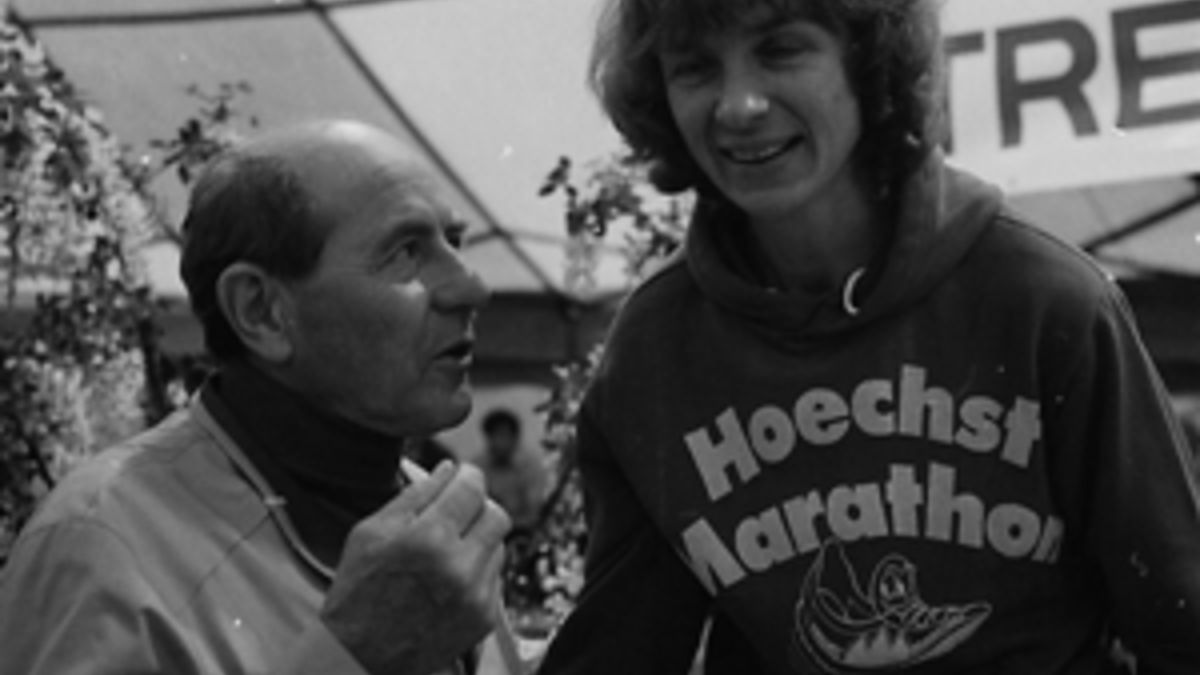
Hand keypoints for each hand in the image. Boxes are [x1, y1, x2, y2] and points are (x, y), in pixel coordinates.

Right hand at [322, 460, 510, 674]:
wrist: (358, 656)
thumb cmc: (357, 590)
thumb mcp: (371, 531)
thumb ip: (415, 494)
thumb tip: (450, 469)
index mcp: (427, 538)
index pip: (473, 488)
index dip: (469, 476)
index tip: (462, 476)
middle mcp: (458, 567)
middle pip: (497, 514)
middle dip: (478, 507)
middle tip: (456, 511)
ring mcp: (475, 596)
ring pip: (499, 545)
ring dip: (478, 539)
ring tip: (446, 550)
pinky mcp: (484, 619)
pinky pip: (495, 577)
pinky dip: (477, 570)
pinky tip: (448, 578)